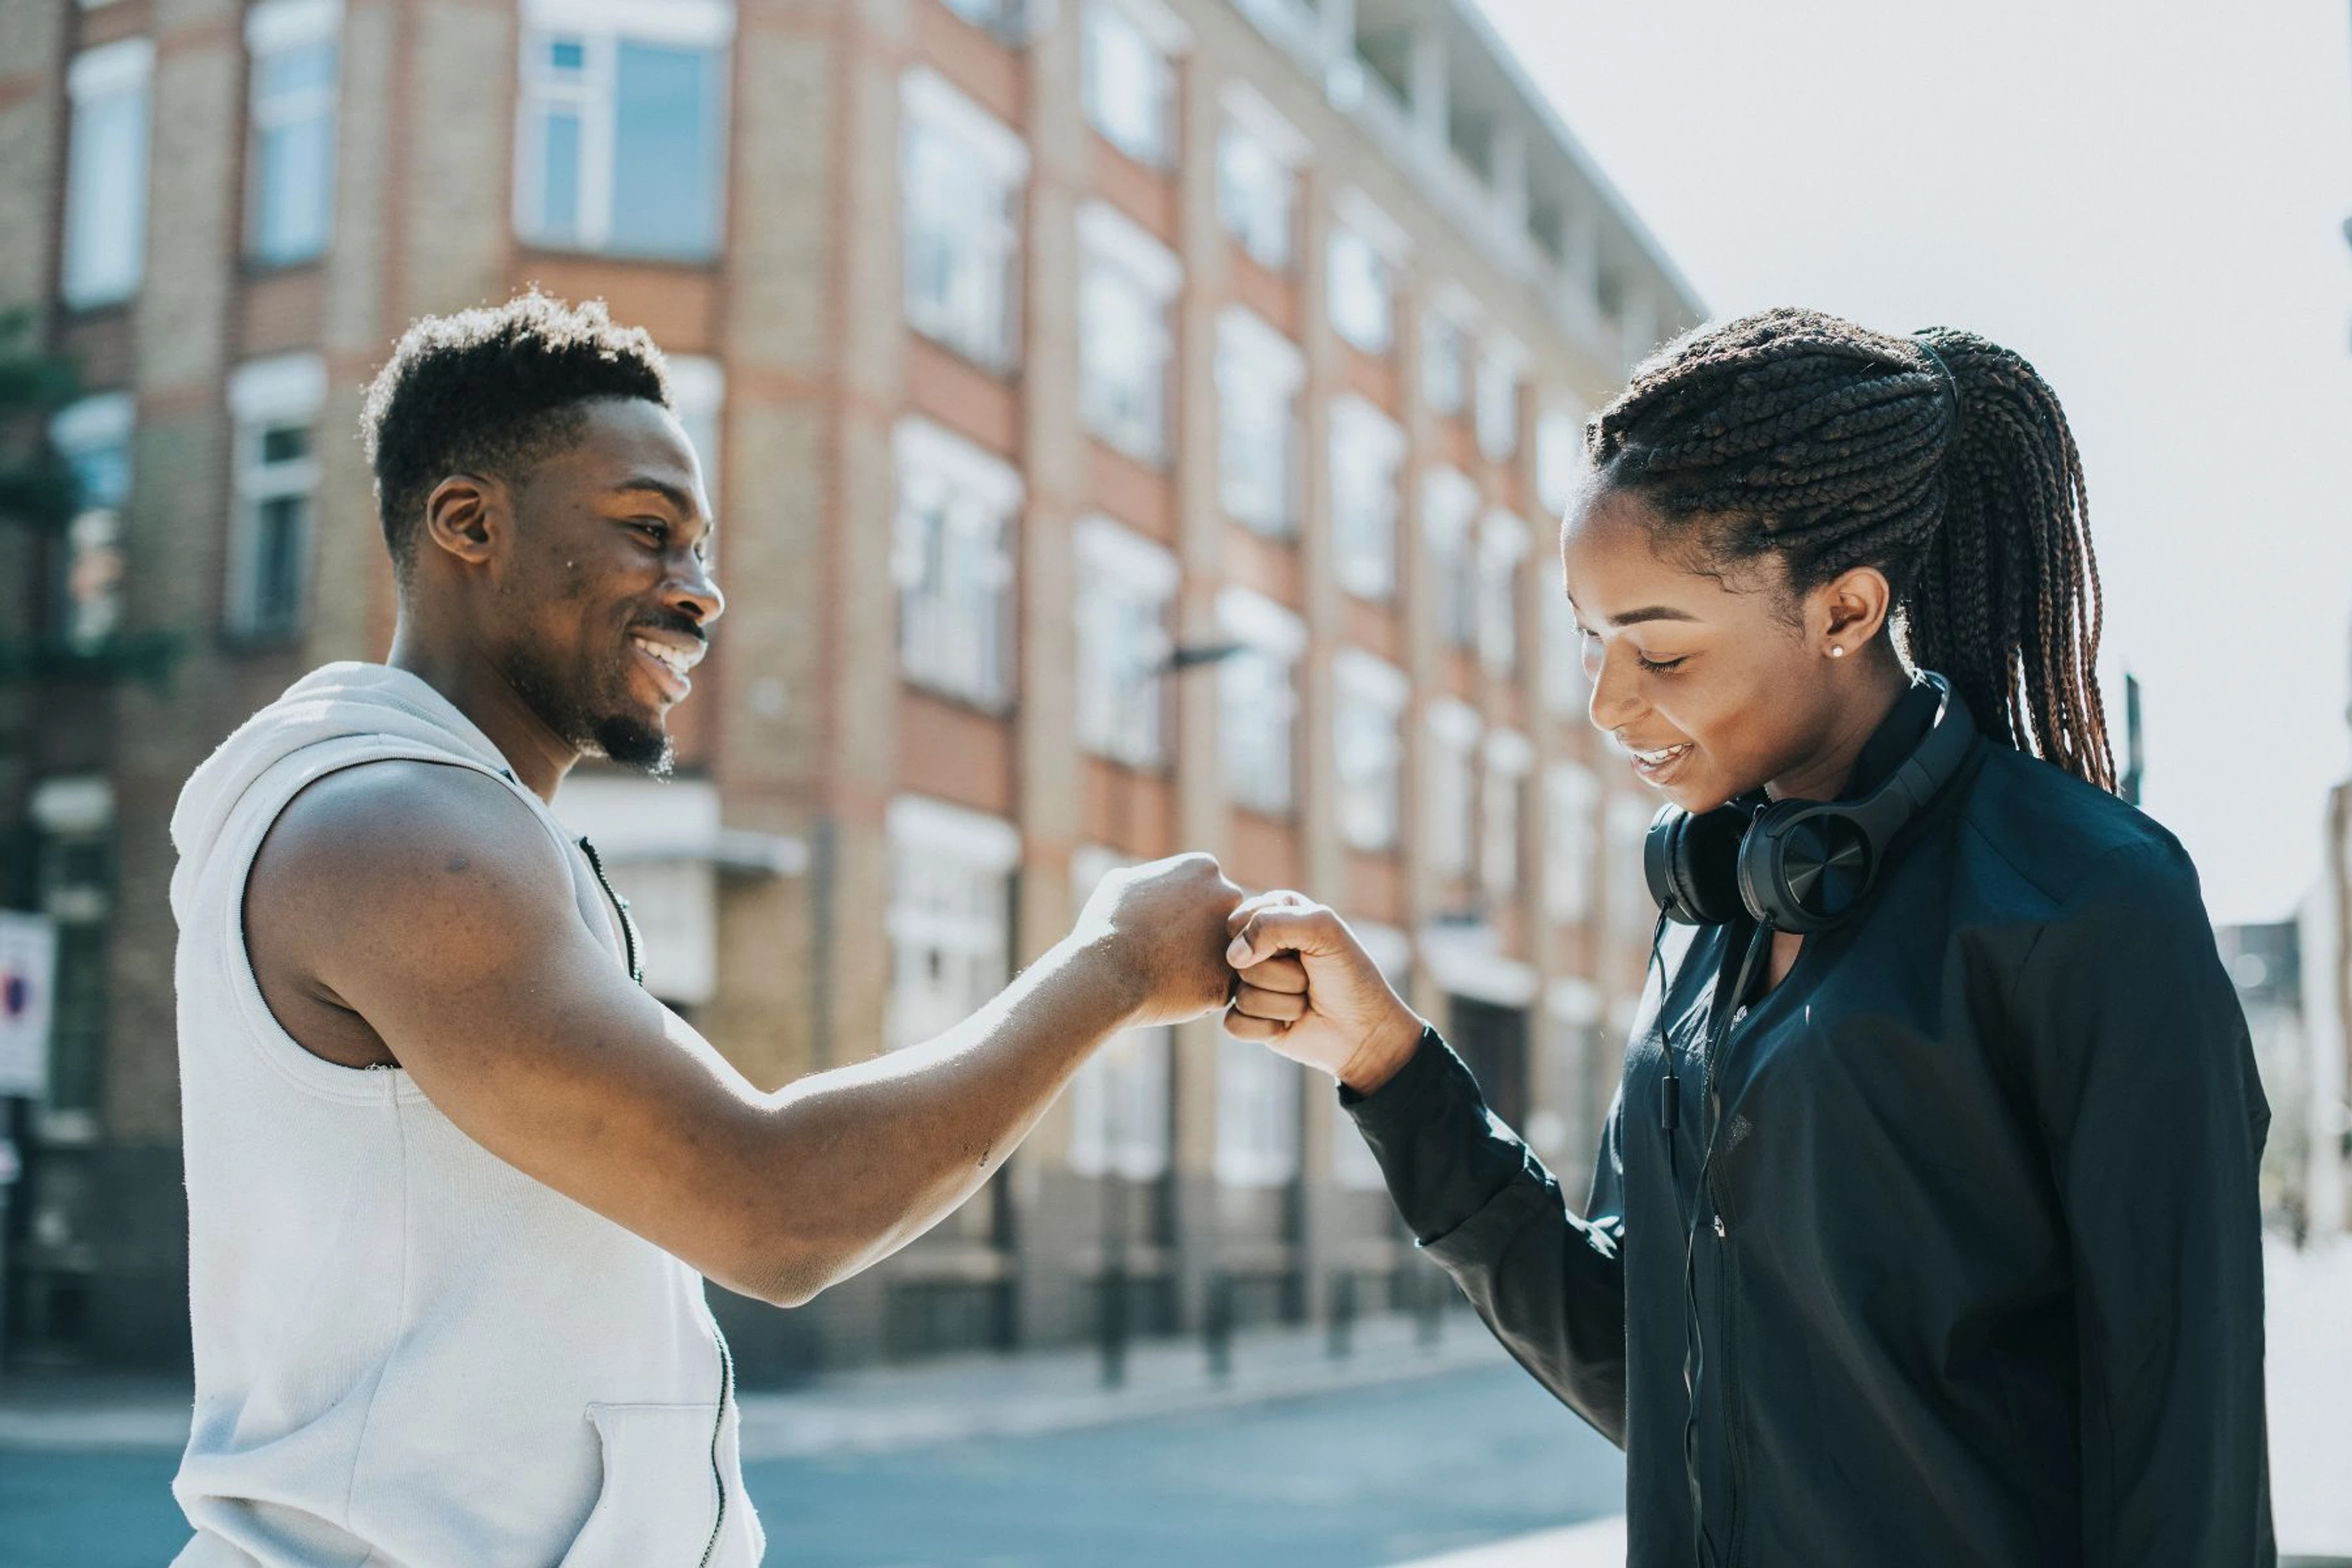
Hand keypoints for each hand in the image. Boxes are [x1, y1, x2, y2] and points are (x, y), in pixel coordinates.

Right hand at [1072, 853, 1245, 1027]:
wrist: (1105, 975)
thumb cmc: (1106, 925)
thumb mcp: (1121, 883)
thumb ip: (1148, 878)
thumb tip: (1150, 883)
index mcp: (1203, 868)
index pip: (1206, 889)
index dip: (1182, 909)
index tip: (1159, 923)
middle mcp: (1229, 897)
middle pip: (1223, 918)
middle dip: (1201, 935)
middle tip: (1165, 950)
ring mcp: (1234, 939)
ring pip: (1225, 955)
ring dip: (1204, 964)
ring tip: (1168, 972)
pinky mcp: (1228, 982)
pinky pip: (1217, 988)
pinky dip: (1198, 993)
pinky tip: (1169, 992)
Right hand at [1221, 891, 1425, 1093]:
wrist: (1365, 1032)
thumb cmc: (1349, 975)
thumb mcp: (1323, 929)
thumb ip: (1273, 923)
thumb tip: (1233, 957)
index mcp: (1274, 914)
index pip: (1243, 920)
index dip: (1273, 938)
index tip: (1306, 946)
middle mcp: (1258, 948)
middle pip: (1240, 960)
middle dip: (1283, 974)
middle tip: (1310, 978)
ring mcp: (1251, 984)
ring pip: (1241, 994)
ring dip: (1283, 1003)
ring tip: (1305, 1001)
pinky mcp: (1248, 1019)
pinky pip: (1234, 1024)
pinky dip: (1267, 1027)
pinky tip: (1288, 1026)